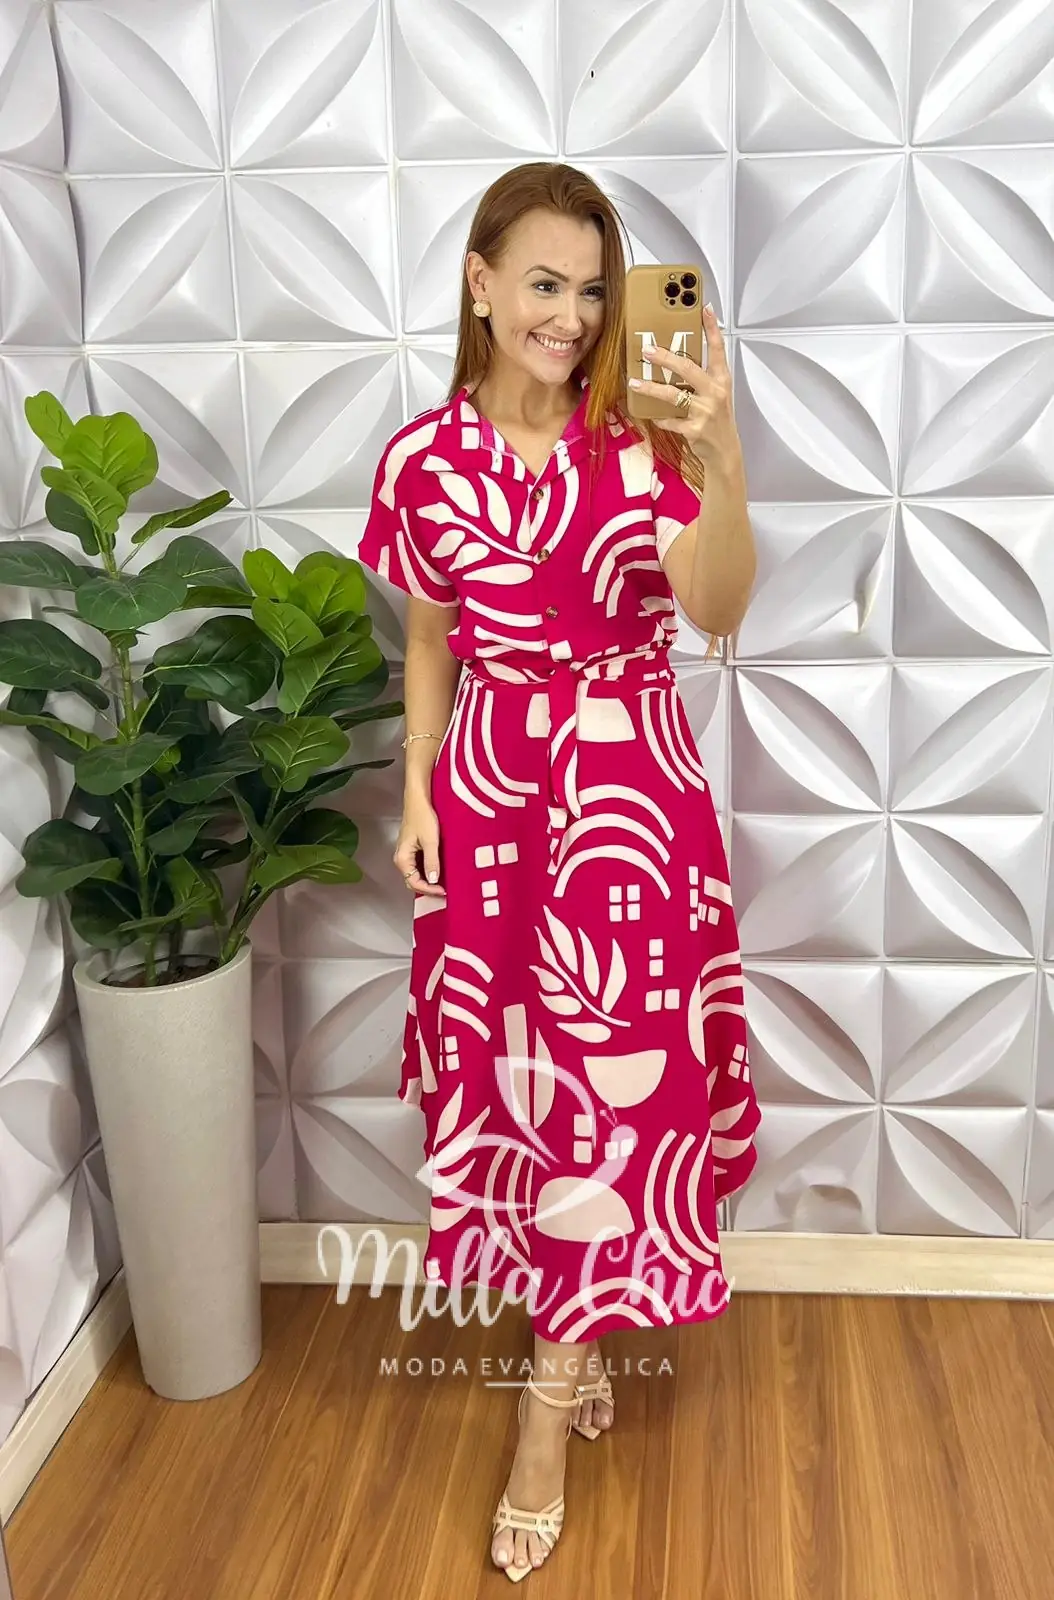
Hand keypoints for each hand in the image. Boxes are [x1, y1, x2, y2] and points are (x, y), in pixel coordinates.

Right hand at [394, 800, 443, 895]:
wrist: (418, 800)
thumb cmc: (422, 816)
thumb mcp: (430, 840)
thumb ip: (431, 861)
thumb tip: (433, 880)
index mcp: (402, 859)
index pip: (414, 882)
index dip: (429, 889)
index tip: (443, 891)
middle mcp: (401, 859)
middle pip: (413, 882)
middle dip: (428, 889)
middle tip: (444, 892)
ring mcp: (406, 855)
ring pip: (415, 875)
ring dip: (428, 882)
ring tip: (443, 885)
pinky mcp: (411, 850)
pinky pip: (418, 867)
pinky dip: (427, 872)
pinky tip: (438, 872)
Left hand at [630, 305, 741, 470]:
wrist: (724, 452)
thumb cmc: (717, 420)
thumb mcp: (716, 394)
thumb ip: (701, 377)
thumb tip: (675, 360)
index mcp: (721, 380)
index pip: (718, 348)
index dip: (711, 327)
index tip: (703, 308)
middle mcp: (715, 392)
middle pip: (688, 368)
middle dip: (665, 357)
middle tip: (647, 350)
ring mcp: (705, 411)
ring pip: (673, 394)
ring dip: (651, 388)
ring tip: (634, 383)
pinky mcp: (694, 429)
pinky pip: (669, 420)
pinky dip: (659, 418)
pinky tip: (652, 415)